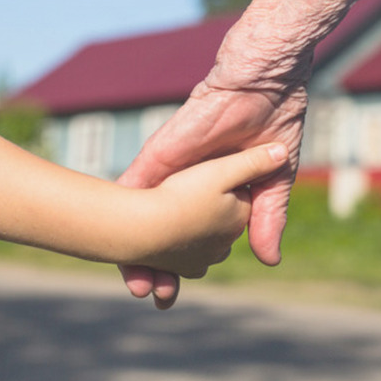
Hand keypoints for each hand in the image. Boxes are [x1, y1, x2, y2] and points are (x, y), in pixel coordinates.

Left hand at [117, 79, 306, 307]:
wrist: (263, 85)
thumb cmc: (273, 126)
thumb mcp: (272, 183)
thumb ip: (266, 219)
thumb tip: (269, 260)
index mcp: (213, 197)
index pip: (192, 240)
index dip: (181, 268)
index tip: (170, 295)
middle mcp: (185, 188)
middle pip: (159, 234)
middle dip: (152, 266)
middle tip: (148, 294)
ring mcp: (170, 173)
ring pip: (141, 215)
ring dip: (132, 247)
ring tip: (132, 283)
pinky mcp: (159, 156)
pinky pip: (133, 185)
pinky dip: (121, 210)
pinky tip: (108, 238)